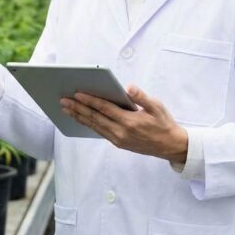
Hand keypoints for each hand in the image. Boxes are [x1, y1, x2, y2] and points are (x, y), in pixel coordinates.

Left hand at [60, 85, 187, 163]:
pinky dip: (88, 124)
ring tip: (66, 109)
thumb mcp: (157, 107)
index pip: (104, 109)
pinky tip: (80, 118)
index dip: (89, 101)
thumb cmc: (164, 123)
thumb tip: (129, 87)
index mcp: (130, 121)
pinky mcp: (118, 143)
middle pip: (94, 118)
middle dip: (78, 109)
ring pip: (94, 126)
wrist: (171, 146)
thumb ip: (142, 97)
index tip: (76, 94)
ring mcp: (118, 139)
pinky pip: (99, 132)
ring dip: (79, 117)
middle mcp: (121, 132)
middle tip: (63, 101)